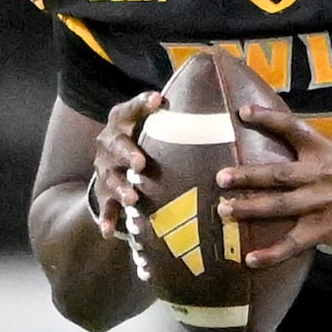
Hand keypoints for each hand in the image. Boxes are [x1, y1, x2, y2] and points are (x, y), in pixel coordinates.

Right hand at [83, 89, 163, 239]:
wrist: (109, 162)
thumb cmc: (144, 139)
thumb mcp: (153, 125)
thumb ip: (177, 117)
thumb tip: (228, 106)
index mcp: (122, 122)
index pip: (131, 109)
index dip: (143, 104)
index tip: (159, 99)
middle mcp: (109, 143)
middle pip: (115, 145)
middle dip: (128, 153)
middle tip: (141, 164)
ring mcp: (105, 169)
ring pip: (110, 178)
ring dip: (121, 189)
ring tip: (133, 200)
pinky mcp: (102, 193)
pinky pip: (104, 208)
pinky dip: (107, 219)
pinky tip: (111, 232)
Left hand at [220, 78, 331, 265]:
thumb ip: (311, 150)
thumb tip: (278, 140)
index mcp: (324, 150)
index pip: (293, 128)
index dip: (269, 118)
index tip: (243, 112)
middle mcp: (321, 174)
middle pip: (278, 174)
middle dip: (247, 175)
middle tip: (220, 177)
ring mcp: (323, 202)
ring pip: (280, 206)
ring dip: (250, 208)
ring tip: (224, 210)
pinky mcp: (326, 228)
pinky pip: (293, 242)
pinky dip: (271, 253)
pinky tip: (251, 259)